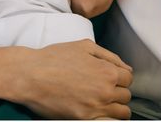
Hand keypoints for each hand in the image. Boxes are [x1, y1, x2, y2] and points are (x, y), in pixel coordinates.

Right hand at [0, 39, 131, 119]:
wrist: (31, 74)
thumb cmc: (55, 58)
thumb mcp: (84, 46)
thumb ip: (109, 56)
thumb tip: (126, 67)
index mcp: (106, 71)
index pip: (129, 78)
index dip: (120, 75)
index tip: (110, 75)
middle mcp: (105, 92)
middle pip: (126, 96)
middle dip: (117, 89)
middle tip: (102, 85)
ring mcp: (95, 108)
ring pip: (121, 113)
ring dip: (115, 105)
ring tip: (101, 98)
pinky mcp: (84, 120)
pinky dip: (106, 116)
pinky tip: (95, 107)